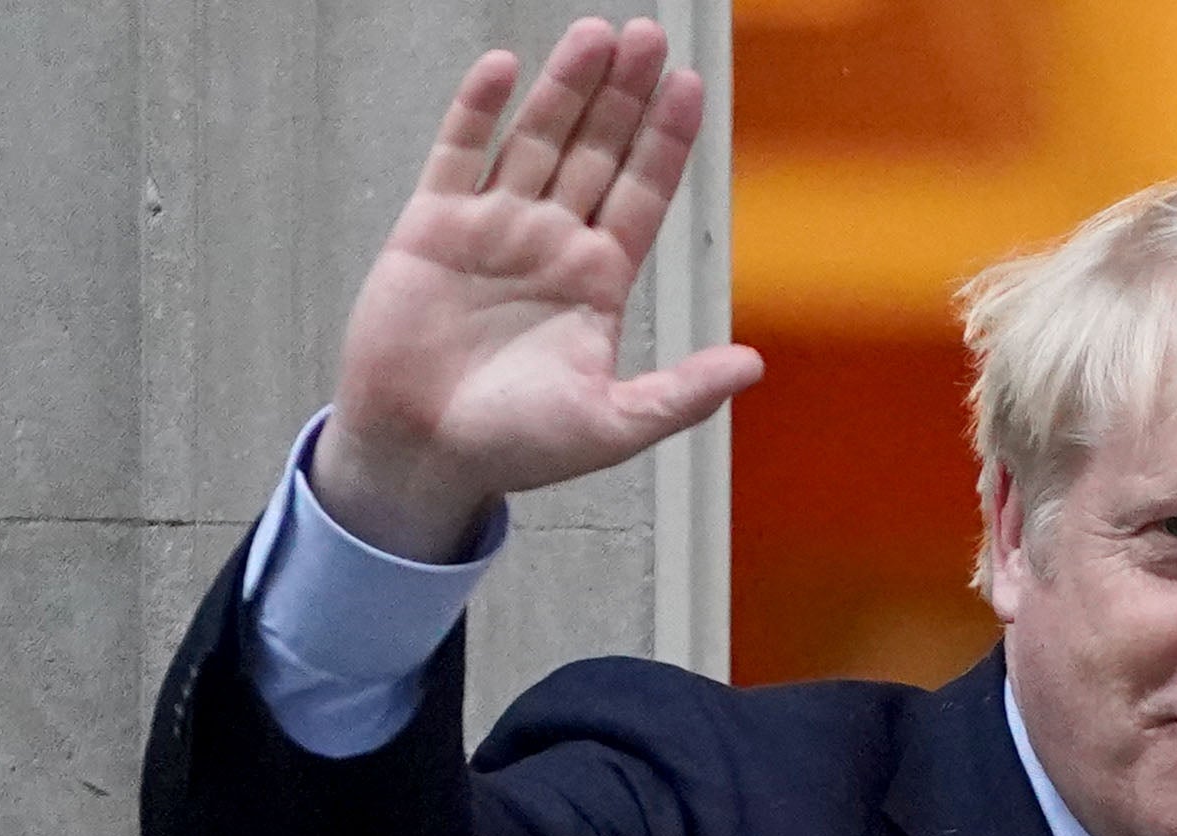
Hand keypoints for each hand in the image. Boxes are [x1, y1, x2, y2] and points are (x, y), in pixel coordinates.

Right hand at [309, 18, 760, 559]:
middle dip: (624, 96)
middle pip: (596, 152)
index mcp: (597, 282)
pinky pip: (458, 153)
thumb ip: (682, 393)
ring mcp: (493, 227)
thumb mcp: (614, 424)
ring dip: (567, 89)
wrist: (423, 453)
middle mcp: (551, 243)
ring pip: (536, 139)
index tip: (689, 87)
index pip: (642, 195)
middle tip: (651, 36)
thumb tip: (754, 365)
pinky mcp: (432, 226)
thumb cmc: (516, 448)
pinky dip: (477, 110)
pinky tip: (504, 67)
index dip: (664, 141)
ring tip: (598, 35)